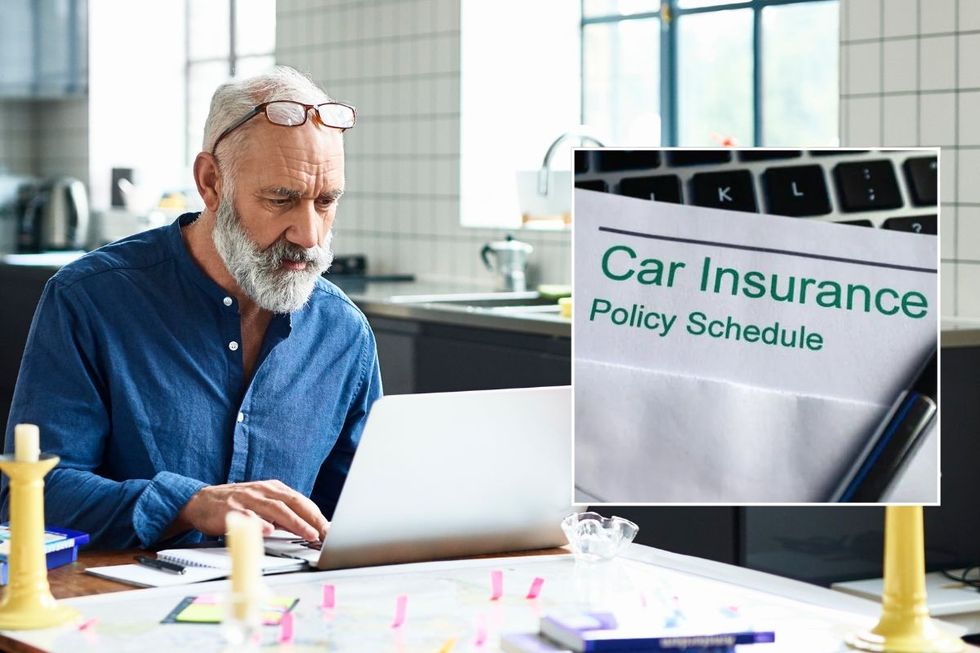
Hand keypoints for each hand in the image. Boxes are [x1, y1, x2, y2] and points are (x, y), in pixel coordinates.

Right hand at [174, 480, 327, 540]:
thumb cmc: (237, 504)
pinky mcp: (231, 509)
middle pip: (292, 503)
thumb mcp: (263, 505)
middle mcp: (263, 491)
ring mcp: (247, 499)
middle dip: (311, 518)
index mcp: (273, 489)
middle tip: (324, 532)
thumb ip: (284, 515)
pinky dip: (259, 523)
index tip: (329, 529)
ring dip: (294, 522)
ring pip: (275, 509)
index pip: (301, 501)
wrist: (201, 502)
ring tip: (307, 533)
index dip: (316, 515)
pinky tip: (269, 530)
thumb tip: (308, 528)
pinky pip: (247, 516)